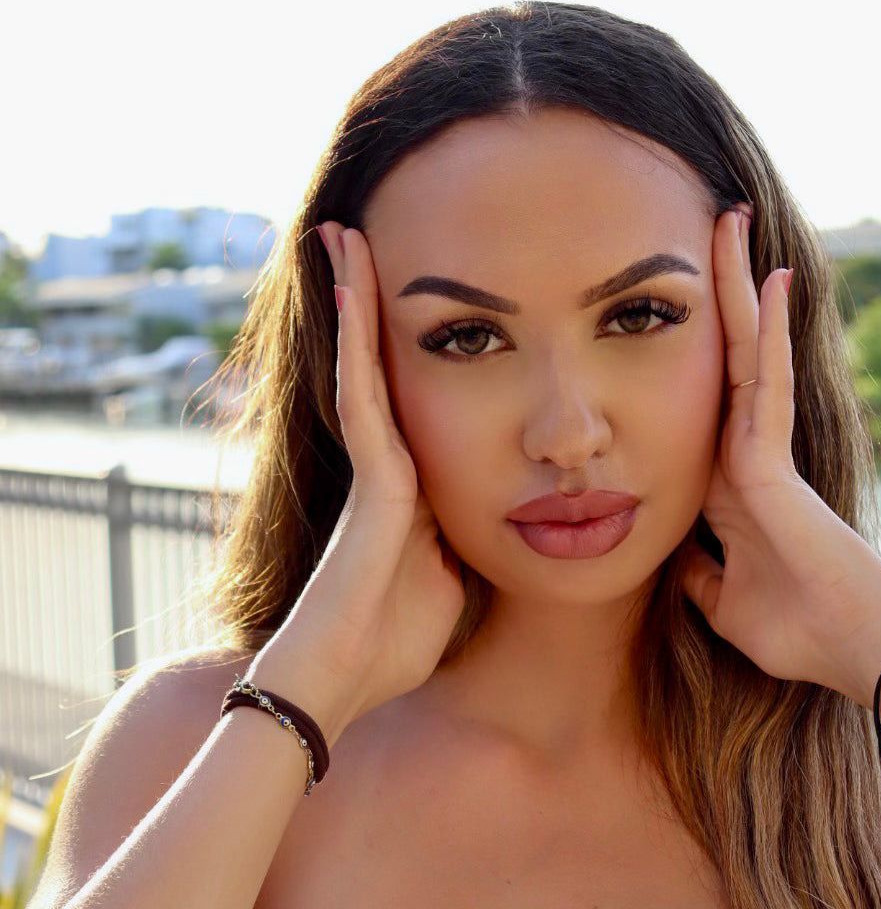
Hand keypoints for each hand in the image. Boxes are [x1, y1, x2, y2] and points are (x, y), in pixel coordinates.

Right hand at [257, 222, 464, 734]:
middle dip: (375, 304)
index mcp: (416, 485)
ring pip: (366, 362)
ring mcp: (377, 466)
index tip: (426, 300)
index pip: (421, 396)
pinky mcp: (372, 476)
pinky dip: (358, 336)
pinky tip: (355, 284)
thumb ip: (467, 544)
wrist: (348, 676)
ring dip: (356, 297)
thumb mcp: (454, 581)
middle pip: (385, 365)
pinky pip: (365, 392)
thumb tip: (506, 528)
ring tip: (347, 232)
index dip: (420, 345)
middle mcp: (390, 463)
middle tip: (367, 236)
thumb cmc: (396, 642)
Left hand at [680, 206, 880, 706]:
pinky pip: (768, 382)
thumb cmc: (795, 632)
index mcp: (727, 489)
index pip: (699, 407)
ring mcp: (763, 452)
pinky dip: (770, 332)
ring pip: (747, 354)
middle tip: (706, 230)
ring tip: (730, 223)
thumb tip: (675, 560)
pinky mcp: (773, 460)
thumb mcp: (721, 603)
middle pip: (725, 362)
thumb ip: (698, 574)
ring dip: (739, 290)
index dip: (687, 357)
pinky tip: (770, 279)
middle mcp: (746, 458)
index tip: (665, 314)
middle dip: (716, 299)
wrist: (849, 648)